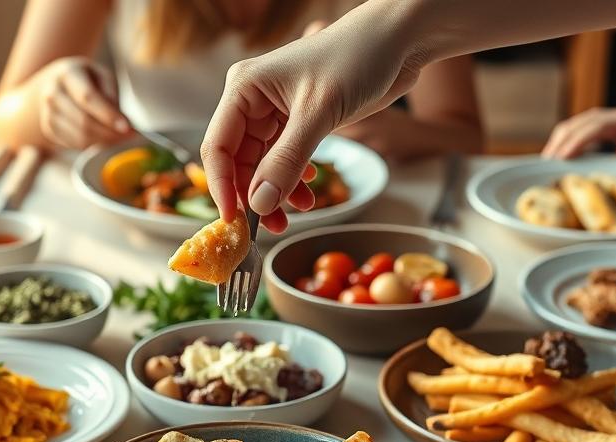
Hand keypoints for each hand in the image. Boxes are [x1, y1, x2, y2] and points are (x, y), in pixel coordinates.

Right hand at [35, 57, 130, 149]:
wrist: (55, 84)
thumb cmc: (87, 80)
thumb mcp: (102, 77)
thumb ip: (112, 96)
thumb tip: (123, 123)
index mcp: (68, 73)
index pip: (88, 97)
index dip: (108, 115)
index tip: (127, 127)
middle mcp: (52, 92)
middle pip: (83, 121)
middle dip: (109, 134)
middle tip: (129, 137)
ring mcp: (47, 112)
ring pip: (78, 137)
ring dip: (103, 142)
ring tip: (119, 138)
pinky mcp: (48, 129)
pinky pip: (73, 145)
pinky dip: (92, 145)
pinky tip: (103, 138)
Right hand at [201, 4, 424, 231]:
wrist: (397, 41)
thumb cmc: (356, 57)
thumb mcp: (319, 112)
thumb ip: (287, 161)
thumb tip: (260, 203)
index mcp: (244, 89)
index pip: (218, 146)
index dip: (221, 187)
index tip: (234, 220)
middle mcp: (254, 101)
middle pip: (238, 161)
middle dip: (255, 195)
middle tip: (274, 226)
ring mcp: (276, 112)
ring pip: (263, 164)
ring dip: (277, 191)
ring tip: (302, 210)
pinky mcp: (299, 121)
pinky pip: (285, 160)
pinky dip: (295, 179)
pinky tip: (311, 188)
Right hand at [541, 107, 615, 162]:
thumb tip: (610, 163)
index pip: (595, 126)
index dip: (577, 141)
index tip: (562, 157)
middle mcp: (613, 116)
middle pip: (578, 123)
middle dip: (560, 142)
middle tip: (545, 164)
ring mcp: (605, 119)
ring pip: (573, 125)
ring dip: (558, 142)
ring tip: (546, 163)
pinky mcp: (600, 127)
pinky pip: (576, 131)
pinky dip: (563, 143)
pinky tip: (556, 157)